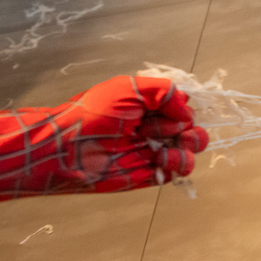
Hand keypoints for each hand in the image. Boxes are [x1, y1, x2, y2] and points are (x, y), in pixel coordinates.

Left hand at [0, 75, 207, 199]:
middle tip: (168, 129)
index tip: (171, 108)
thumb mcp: (127, 88)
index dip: (183, 107)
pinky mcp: (154, 173)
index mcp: (148, 106)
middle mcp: (154, 127)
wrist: (69, 149)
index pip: (182, 105)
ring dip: (190, 144)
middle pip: (192, 126)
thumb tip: (187, 110)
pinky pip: (181, 169)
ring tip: (170, 145)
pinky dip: (179, 163)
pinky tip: (161, 159)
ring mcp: (155, 150)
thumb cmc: (93, 115)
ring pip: (192, 148)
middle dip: (187, 126)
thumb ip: (162, 91)